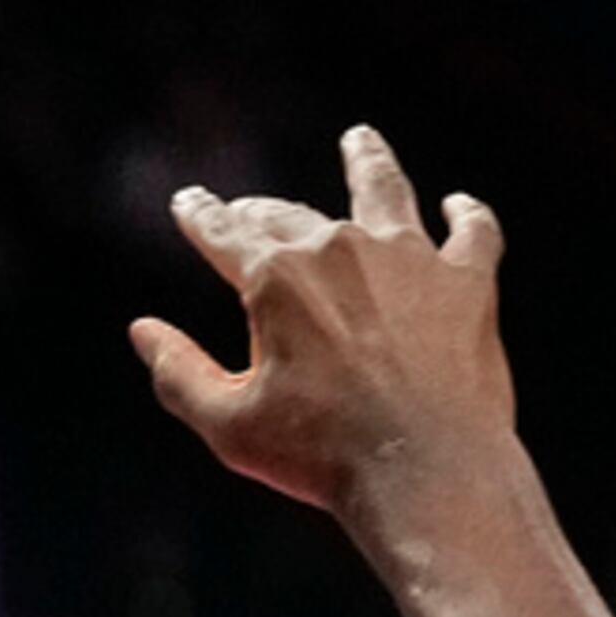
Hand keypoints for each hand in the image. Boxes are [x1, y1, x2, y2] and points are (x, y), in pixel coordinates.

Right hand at [128, 126, 513, 524]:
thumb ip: (179, 373)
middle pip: (291, 215)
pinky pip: (473, 232)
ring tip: (360, 140)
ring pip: (383, 189)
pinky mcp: (468, 285)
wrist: (427, 475)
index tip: (190, 205)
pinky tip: (458, 207)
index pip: (222, 230)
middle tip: (254, 214)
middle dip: (264, 212)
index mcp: (274, 276)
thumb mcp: (230, 426)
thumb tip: (142, 330)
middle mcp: (339, 248)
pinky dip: (466, 216)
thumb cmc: (324, 458)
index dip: (200, 215)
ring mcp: (409, 259)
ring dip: (367, 160)